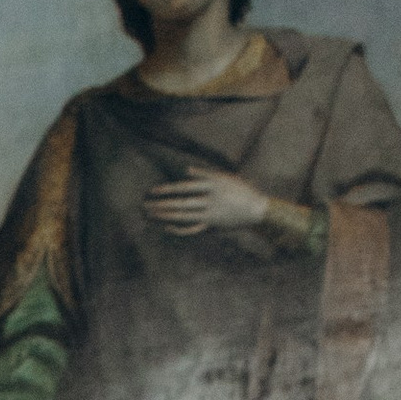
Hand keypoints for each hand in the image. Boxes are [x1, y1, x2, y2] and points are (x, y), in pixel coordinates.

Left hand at [142, 166, 267, 234]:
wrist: (256, 209)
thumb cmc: (240, 190)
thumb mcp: (224, 177)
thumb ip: (205, 174)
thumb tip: (187, 170)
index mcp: (212, 185)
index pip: (184, 188)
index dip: (167, 190)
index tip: (152, 191)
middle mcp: (209, 200)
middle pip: (180, 204)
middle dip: (161, 205)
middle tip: (144, 207)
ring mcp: (209, 215)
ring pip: (183, 217)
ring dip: (165, 217)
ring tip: (150, 216)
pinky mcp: (211, 226)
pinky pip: (192, 230)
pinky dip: (179, 229)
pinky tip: (167, 227)